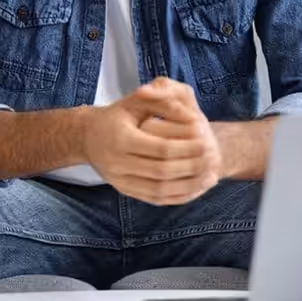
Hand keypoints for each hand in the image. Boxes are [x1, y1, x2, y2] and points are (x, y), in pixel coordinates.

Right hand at [82, 79, 220, 205]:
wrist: (87, 136)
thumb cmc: (118, 114)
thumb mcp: (137, 100)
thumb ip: (164, 102)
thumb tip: (190, 115)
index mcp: (121, 138)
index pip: (161, 148)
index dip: (186, 146)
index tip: (206, 139)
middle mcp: (117, 163)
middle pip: (162, 171)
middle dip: (191, 166)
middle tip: (213, 158)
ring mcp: (120, 181)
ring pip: (160, 191)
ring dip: (189, 185)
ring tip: (211, 176)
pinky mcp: (125, 191)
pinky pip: (155, 199)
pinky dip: (178, 196)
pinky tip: (196, 188)